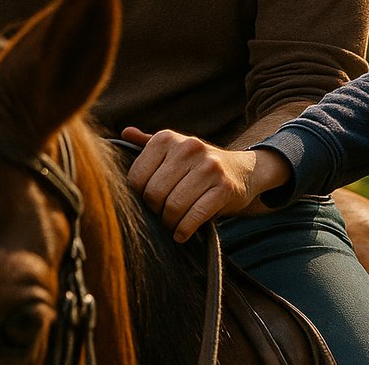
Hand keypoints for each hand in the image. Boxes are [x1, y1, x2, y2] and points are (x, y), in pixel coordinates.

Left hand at [120, 127, 289, 241]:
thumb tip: (125, 133)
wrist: (243, 170)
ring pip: (174, 207)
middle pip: (154, 194)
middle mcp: (189, 147)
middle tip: (163, 215)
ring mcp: (209, 167)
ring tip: (173, 224)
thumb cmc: (199, 165)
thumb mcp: (176, 149)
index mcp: (169, 138)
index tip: (151, 201)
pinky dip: (185, 230)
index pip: (136, 177)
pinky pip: (195, 216)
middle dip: (156, 212)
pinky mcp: (224, 187)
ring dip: (170, 224)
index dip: (140, 196)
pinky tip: (183, 233)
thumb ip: (149, 144)